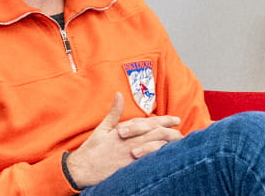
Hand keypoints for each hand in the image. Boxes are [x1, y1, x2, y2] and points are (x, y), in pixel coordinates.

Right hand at [64, 94, 183, 187]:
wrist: (82, 169)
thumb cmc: (92, 150)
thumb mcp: (102, 128)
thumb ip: (114, 112)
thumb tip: (119, 94)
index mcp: (125, 131)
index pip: (149, 123)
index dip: (164, 120)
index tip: (176, 119)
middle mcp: (131, 142)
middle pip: (157, 135)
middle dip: (172, 132)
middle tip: (182, 131)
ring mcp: (132, 156)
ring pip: (157, 148)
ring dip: (169, 145)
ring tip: (180, 144)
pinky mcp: (131, 169)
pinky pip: (150, 163)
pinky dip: (160, 159)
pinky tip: (170, 159)